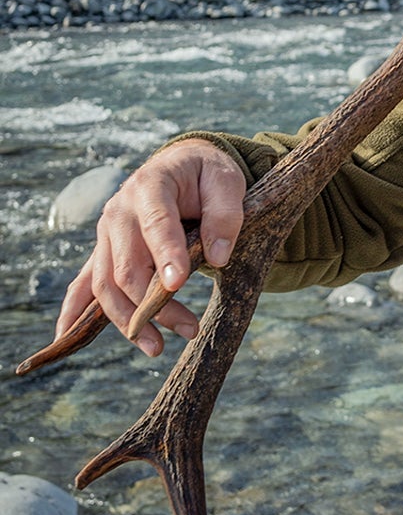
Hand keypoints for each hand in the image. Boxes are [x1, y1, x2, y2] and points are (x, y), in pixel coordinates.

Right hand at [56, 140, 246, 357]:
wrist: (182, 166)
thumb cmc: (206, 175)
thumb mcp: (226, 181)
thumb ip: (225, 215)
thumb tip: (217, 257)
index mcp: (150, 186)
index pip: (156, 224)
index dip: (165, 255)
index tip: (178, 284)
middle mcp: (119, 211)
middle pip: (127, 265)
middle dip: (154, 302)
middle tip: (189, 329)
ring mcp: (106, 234)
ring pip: (106, 284)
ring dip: (128, 319)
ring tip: (157, 348)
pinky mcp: (104, 252)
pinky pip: (83, 284)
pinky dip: (72, 312)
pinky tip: (63, 338)